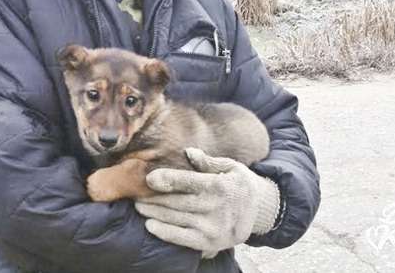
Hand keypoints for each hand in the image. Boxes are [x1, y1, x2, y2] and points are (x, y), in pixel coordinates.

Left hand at [135, 148, 280, 258]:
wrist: (260, 211)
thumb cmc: (239, 184)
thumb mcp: (230, 167)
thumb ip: (208, 162)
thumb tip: (188, 152)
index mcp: (219, 185)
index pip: (188, 182)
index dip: (167, 179)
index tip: (149, 178)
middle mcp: (215, 207)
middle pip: (176, 201)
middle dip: (153, 197)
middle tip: (135, 192)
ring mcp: (212, 227)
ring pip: (175, 218)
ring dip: (153, 213)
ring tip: (138, 206)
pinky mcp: (210, 242)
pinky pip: (182, 238)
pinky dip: (164, 232)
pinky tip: (150, 225)